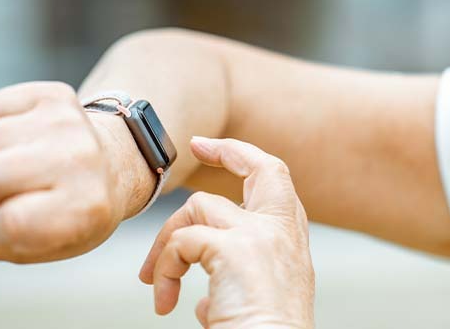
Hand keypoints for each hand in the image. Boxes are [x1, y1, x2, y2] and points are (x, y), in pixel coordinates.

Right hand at [0, 82, 127, 262]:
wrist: (111, 165)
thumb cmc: (67, 211)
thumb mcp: (38, 245)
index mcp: (87, 206)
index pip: (10, 222)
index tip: (18, 223)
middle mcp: (83, 159)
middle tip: (20, 193)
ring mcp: (70, 122)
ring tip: (22, 167)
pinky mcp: (55, 95)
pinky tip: (24, 141)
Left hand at [139, 137, 314, 328]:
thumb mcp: (257, 301)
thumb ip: (233, 288)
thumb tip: (198, 300)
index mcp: (292, 242)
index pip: (276, 181)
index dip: (243, 157)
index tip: (210, 148)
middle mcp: (284, 231)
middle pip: (262, 167)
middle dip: (227, 149)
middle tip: (196, 146)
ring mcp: (262, 236)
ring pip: (199, 207)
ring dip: (167, 244)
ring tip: (157, 285)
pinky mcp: (236, 250)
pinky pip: (182, 243)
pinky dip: (164, 272)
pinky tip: (166, 304)